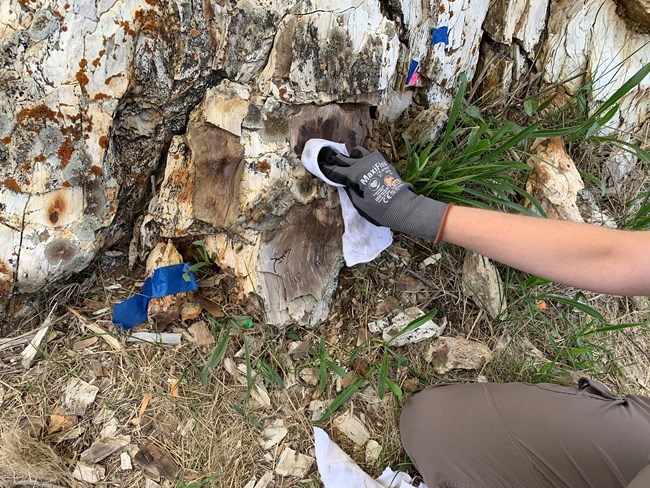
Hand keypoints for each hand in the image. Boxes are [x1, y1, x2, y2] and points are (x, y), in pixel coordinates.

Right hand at [318, 146, 449, 242]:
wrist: (403, 207)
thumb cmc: (380, 210)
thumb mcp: (360, 204)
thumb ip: (350, 191)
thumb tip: (345, 184)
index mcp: (356, 174)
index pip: (337, 171)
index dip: (327, 170)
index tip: (320, 167)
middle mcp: (364, 163)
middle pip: (345, 159)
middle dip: (336, 160)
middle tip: (328, 160)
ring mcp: (375, 161)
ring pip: (358, 152)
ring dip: (352, 157)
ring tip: (349, 163)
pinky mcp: (384, 162)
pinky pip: (370, 155)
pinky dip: (364, 158)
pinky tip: (363, 165)